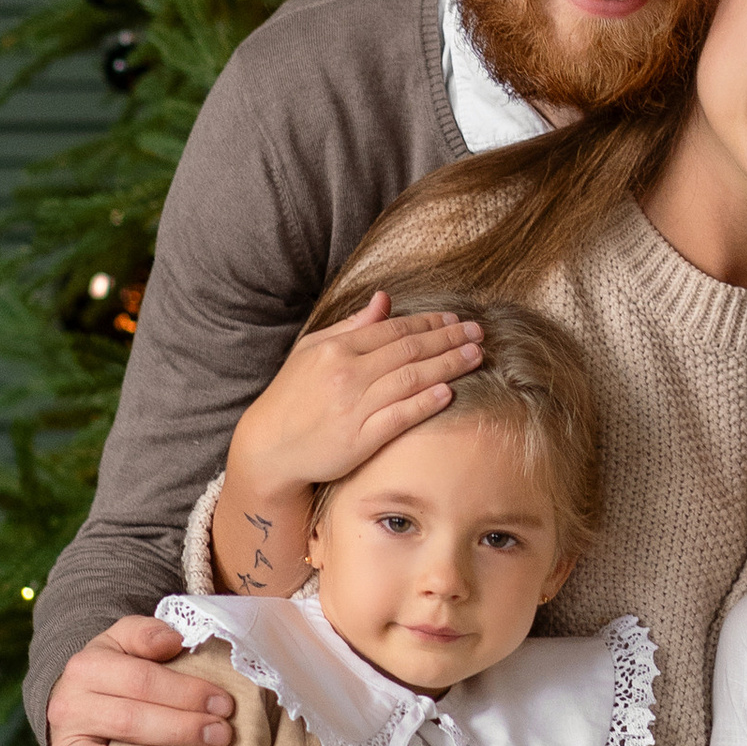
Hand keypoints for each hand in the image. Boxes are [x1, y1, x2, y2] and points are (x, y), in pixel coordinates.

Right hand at [45, 616, 235, 745]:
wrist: (75, 696)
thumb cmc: (115, 670)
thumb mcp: (125, 640)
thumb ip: (147, 634)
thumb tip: (173, 641)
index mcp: (87, 667)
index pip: (141, 680)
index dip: (185, 692)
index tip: (224, 704)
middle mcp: (70, 706)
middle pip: (127, 720)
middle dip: (179, 729)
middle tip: (220, 736)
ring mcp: (63, 745)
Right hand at [224, 290, 483, 509]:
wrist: (268, 446)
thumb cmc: (293, 396)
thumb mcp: (313, 351)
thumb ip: (352, 326)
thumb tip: (384, 299)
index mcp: (336, 348)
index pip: (394, 330)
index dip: (429, 323)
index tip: (456, 320)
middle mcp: (347, 374)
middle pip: (409, 351)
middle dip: (448, 340)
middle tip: (478, 333)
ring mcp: (354, 407)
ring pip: (410, 379)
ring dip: (447, 366)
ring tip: (475, 357)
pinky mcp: (359, 439)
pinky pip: (399, 416)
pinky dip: (425, 402)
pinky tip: (449, 392)